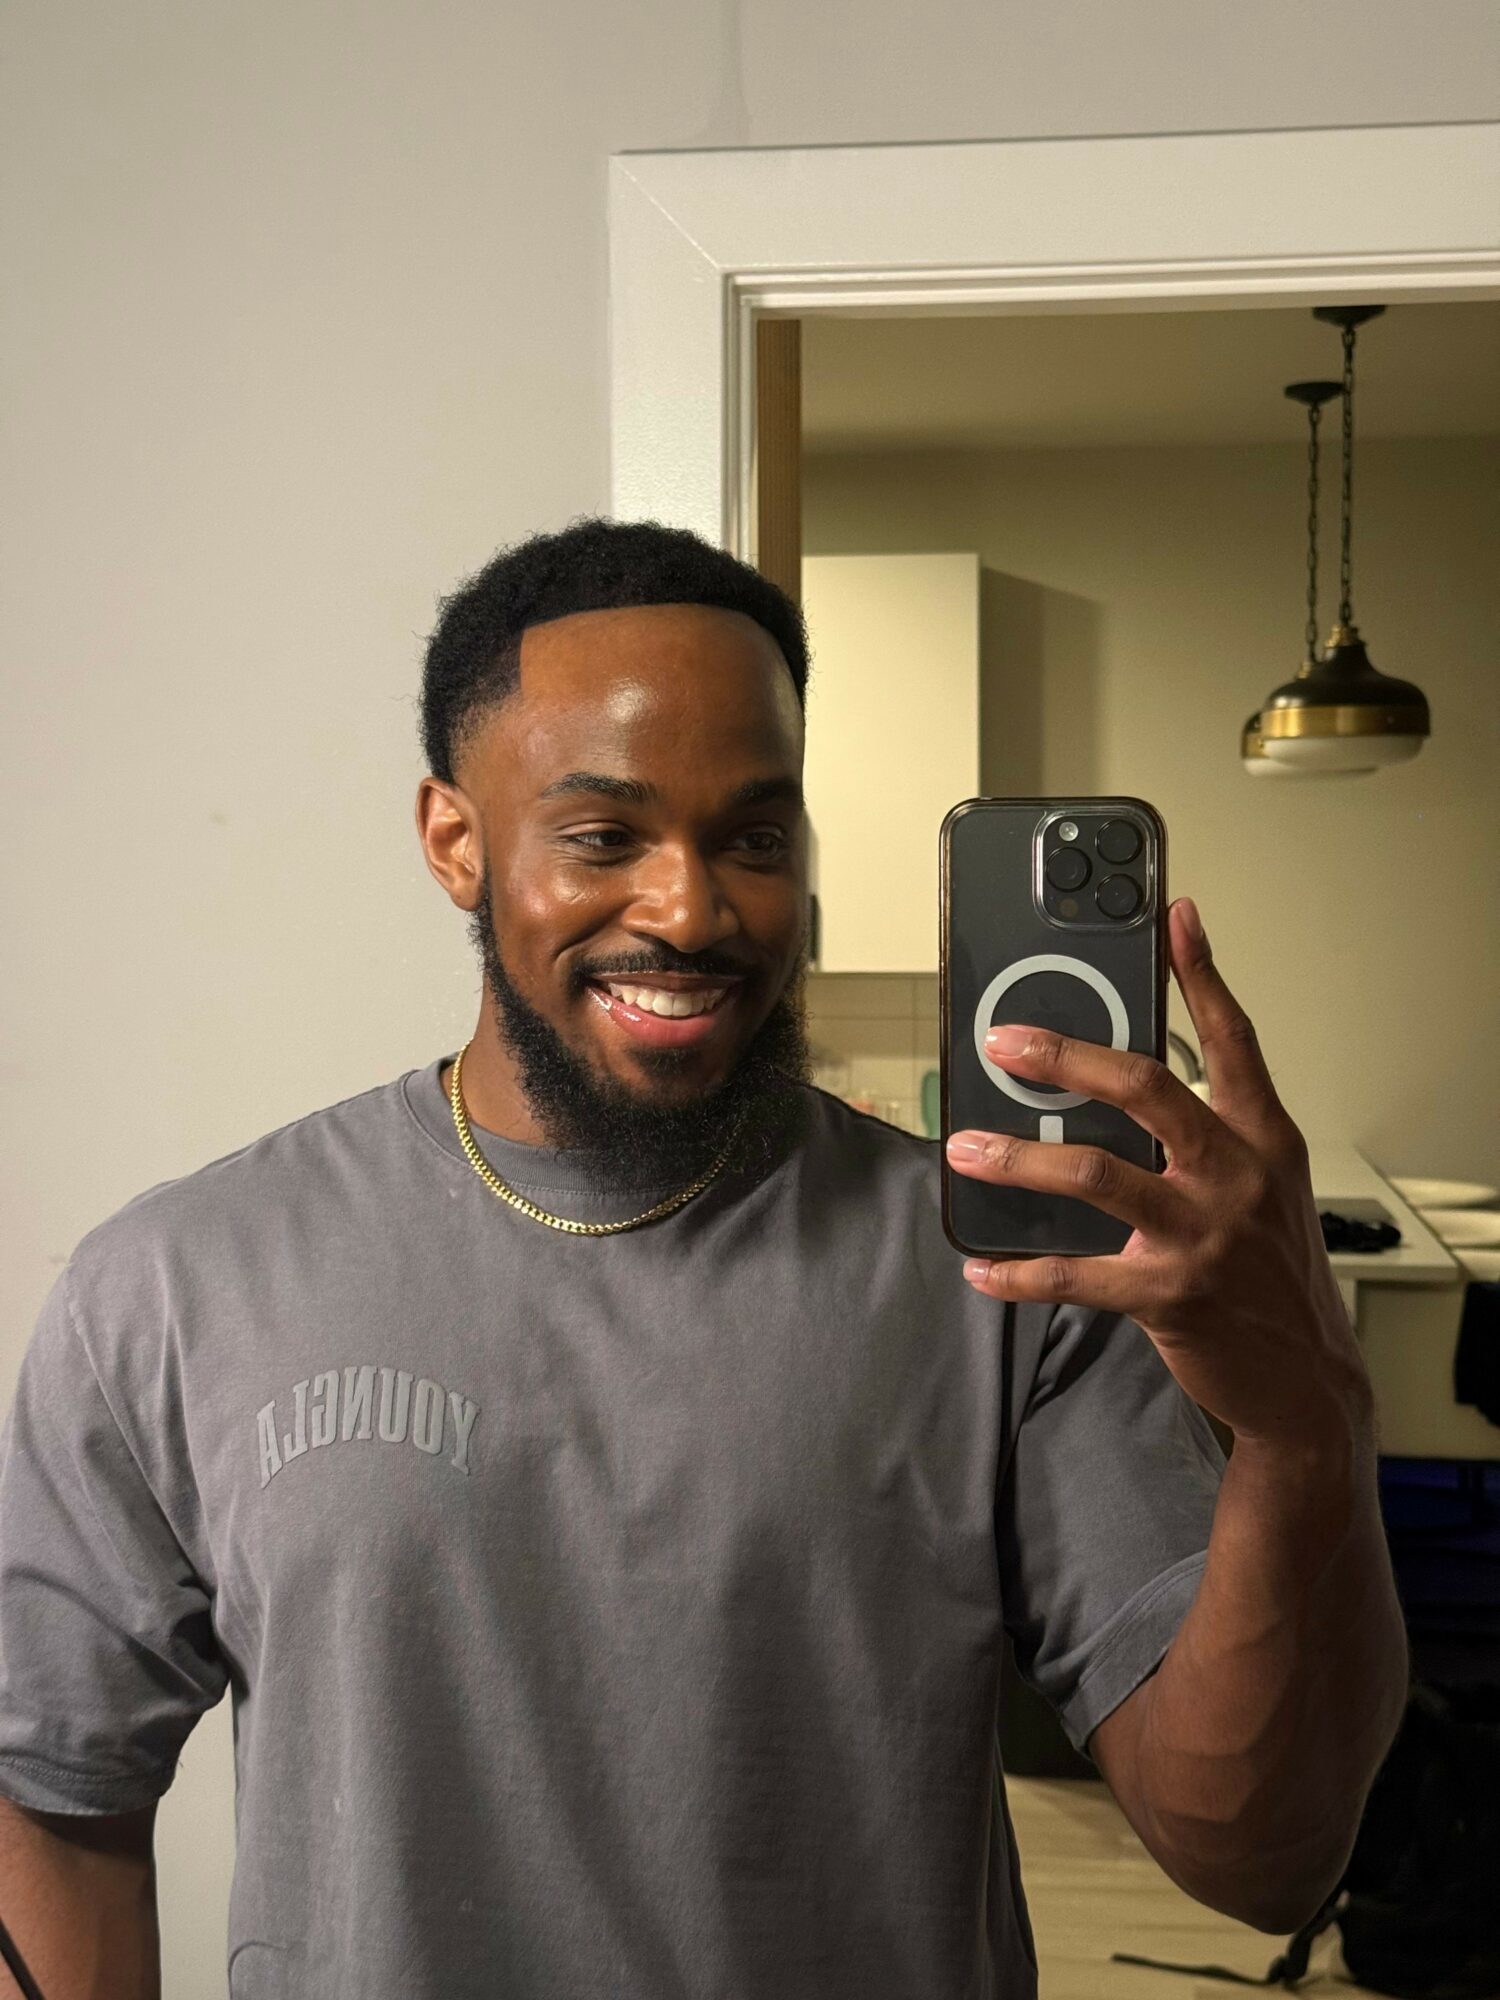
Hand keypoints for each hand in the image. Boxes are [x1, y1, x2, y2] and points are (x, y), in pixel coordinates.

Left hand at [944, 897, 1371, 1447]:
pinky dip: (1019, 1271)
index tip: (1174, 915)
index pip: (1233, 1040)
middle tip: (1007, 1040)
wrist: (1306, 1380)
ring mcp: (1202, 1236)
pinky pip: (1075, 1276)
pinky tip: (982, 1267)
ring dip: (1019, 1156)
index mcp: (1262, 1140)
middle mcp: (1236, 1176)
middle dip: (1066, 1056)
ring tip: (966, 1148)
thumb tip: (1120, 1087)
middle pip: (1146, 1088)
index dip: (1201, 974)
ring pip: (1094, 1174)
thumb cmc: (1272, 1274)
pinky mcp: (1170, 1295)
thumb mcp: (1262, 1188)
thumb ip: (1208, 1134)